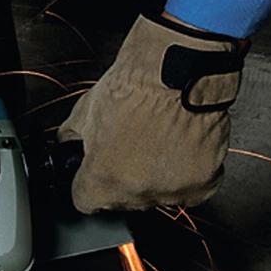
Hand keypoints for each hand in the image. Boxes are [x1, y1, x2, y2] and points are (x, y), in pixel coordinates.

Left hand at [58, 14, 245, 212]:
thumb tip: (66, 147)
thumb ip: (70, 140)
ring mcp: (173, 189)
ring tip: (157, 143)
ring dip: (156, 177)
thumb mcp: (85, 112)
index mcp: (103, 180)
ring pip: (158, 196)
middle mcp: (138, 192)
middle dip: (122, 179)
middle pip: (123, 201)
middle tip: (131, 148)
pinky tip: (180, 149)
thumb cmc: (136, 85)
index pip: (86, 201)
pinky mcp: (204, 182)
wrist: (177, 69)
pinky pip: (191, 190)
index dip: (88, 184)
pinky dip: (187, 173)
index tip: (95, 175)